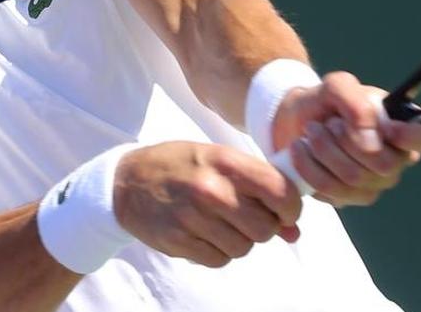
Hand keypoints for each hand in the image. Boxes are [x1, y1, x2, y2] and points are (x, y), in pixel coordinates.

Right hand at [112, 142, 302, 267]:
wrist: (127, 181)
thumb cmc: (181, 166)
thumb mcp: (220, 161)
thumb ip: (259, 188)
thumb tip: (293, 231)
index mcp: (226, 162)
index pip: (281, 192)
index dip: (291, 208)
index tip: (285, 211)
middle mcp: (211, 189)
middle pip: (265, 228)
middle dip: (264, 227)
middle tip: (249, 217)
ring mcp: (193, 218)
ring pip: (244, 248)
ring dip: (240, 240)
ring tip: (222, 223)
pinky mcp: (178, 241)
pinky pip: (219, 259)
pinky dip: (218, 252)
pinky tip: (205, 233)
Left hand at [270, 72, 420, 205]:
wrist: (294, 119)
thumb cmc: (325, 101)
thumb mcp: (337, 85)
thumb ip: (356, 102)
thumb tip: (373, 142)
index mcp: (404, 127)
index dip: (417, 138)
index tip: (389, 129)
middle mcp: (395, 159)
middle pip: (385, 165)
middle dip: (347, 141)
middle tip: (328, 123)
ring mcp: (373, 183)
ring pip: (354, 179)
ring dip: (324, 151)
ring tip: (311, 132)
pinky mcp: (347, 198)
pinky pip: (332, 192)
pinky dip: (310, 167)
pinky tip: (301, 151)